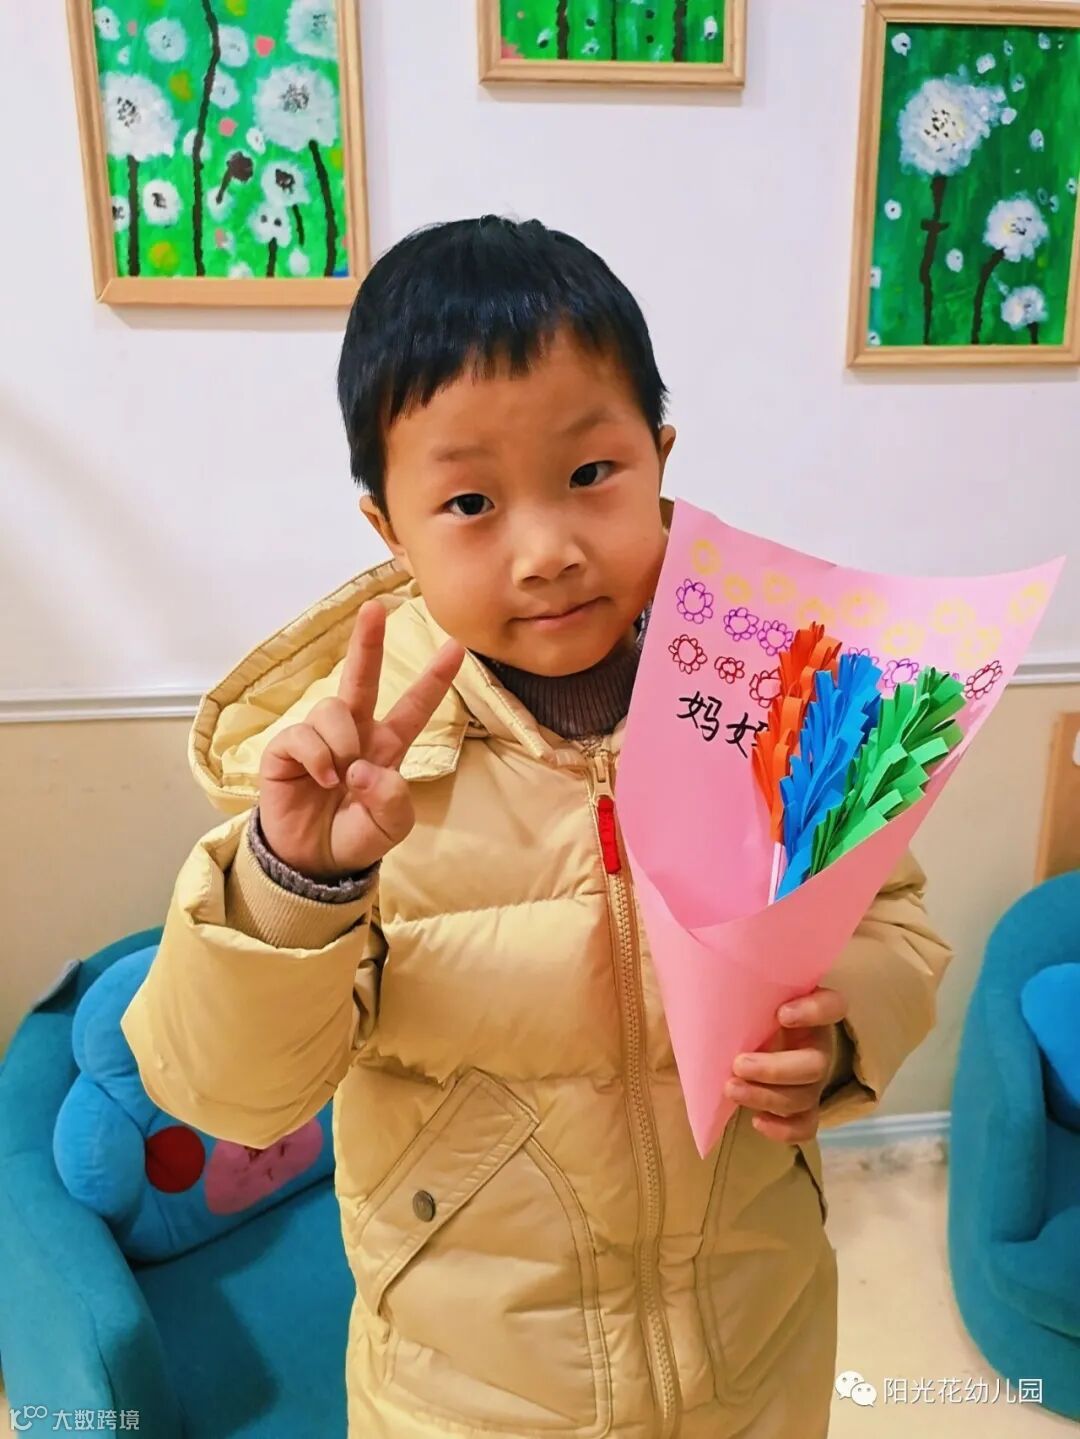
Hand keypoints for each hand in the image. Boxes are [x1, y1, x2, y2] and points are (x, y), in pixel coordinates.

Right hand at [258, 599, 464, 878]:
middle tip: (374, 609)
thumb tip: (364, 768)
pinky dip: (316, 758)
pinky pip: (303, 735)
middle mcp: (354, 732)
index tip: (457, 646)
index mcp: (387, 746)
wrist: (312, 862)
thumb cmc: (355, 836)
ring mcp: (319, 738)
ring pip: (333, 709)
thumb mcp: (390, 826)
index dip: (435, 678)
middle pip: (362, 678)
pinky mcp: (287, 749)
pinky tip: (320, 779)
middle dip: (367, 642)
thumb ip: (392, 800)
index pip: (414, 706)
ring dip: (342, 742)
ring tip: (340, 777)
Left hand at [724, 987, 848, 1142]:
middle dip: (775, 1069)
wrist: (741, 1038)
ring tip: (731, 1090)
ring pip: (805, 1096)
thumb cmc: (742, 1008)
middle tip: (739, 1064)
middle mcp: (817, 1045)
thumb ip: (731, 985)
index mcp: (808, 1010)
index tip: (781, 1014)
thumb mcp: (740, 992)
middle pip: (815, 1064)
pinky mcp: (804, 1106)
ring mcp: (812, 1079)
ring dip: (766, 1097)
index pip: (832, 1006)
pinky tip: (757, 1121)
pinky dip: (785, 1129)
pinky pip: (806, 1125)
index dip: (814, 1011)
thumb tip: (700, 974)